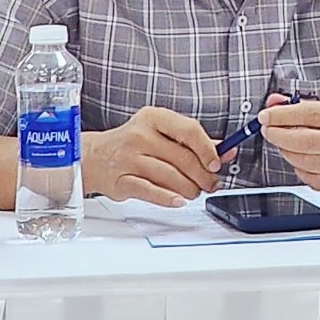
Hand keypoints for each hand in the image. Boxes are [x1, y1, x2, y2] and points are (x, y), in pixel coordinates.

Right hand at [83, 105, 219, 206]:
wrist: (92, 157)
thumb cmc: (133, 144)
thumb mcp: (162, 133)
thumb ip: (193, 141)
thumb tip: (226, 151)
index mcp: (154, 118)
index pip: (189, 130)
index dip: (208, 149)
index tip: (217, 163)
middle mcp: (140, 135)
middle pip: (182, 157)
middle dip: (202, 174)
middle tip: (211, 183)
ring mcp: (128, 158)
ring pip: (169, 175)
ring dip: (188, 188)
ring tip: (196, 192)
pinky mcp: (119, 180)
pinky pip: (149, 190)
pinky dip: (167, 198)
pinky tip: (178, 201)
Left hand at [255, 94, 319, 196]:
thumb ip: (315, 107)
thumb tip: (278, 104)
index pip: (311, 114)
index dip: (283, 115)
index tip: (267, 115)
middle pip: (303, 141)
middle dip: (278, 135)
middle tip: (268, 130)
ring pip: (304, 162)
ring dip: (287, 151)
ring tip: (286, 143)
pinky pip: (312, 180)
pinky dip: (300, 169)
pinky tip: (302, 159)